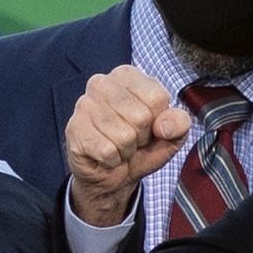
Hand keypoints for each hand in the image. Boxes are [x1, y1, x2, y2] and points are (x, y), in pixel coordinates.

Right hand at [66, 65, 189, 226]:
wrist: (113, 176)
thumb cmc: (141, 147)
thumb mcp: (171, 134)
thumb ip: (179, 123)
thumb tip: (164, 126)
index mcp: (127, 75)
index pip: (157, 97)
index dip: (158, 120)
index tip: (149, 125)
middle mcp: (102, 83)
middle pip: (141, 116)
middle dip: (142, 137)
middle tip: (132, 139)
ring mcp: (84, 105)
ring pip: (124, 136)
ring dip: (126, 150)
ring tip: (118, 147)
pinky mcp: (74, 129)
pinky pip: (107, 151)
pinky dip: (112, 161)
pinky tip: (105, 155)